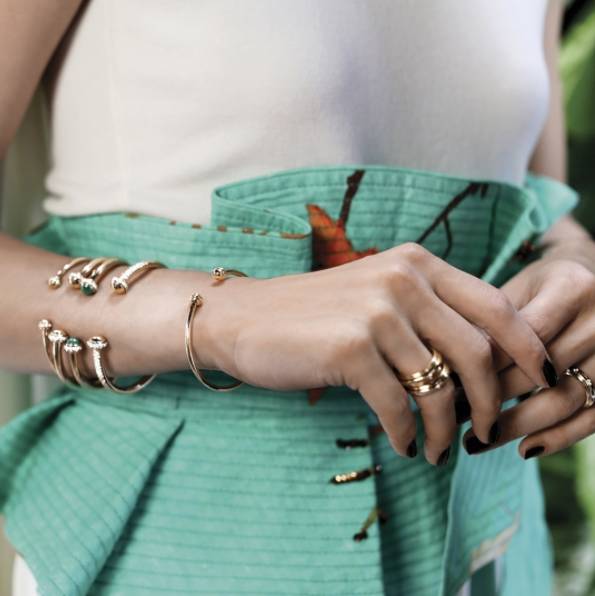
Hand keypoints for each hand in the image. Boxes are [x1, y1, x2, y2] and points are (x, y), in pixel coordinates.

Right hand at [196, 242, 553, 463]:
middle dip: (488, 402)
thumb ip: (428, 315)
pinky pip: (400, 405)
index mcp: (417, 263)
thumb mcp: (378, 297)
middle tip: (481, 432)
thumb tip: (480, 367)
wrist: (245, 318)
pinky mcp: (351, 347)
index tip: (536, 382)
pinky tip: (403, 444)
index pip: (496, 306)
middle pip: (478, 352)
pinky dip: (407, 433)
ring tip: (435, 450)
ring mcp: (377, 311)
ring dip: (443, 430)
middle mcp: (403, 279)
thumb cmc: (315, 315)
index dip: (527, 348)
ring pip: (440, 386)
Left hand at [460, 244, 594, 457]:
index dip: (485, 364)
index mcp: (571, 288)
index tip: (446, 384)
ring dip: (518, 427)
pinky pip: (592, 419)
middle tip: (451, 418)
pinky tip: (524, 450)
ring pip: (565, 401)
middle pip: (542, 373)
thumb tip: (443, 367)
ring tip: (476, 442)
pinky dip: (558, 438)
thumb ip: (490, 322)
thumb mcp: (517, 289)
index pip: (524, 336)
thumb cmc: (542, 287)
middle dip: (493, 399)